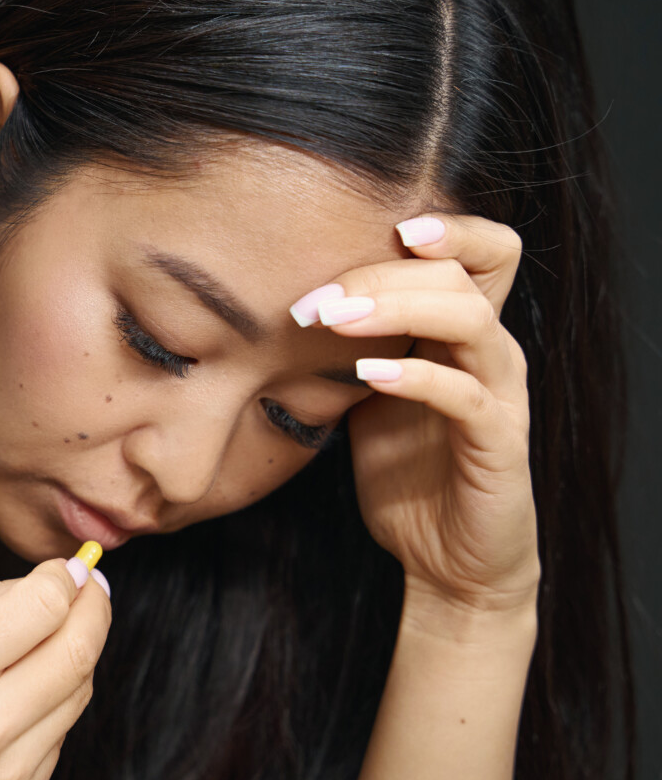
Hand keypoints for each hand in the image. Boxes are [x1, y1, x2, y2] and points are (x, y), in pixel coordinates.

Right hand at [0, 558, 111, 779]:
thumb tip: (53, 583)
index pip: (41, 608)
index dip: (66, 578)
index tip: (70, 567)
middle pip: (76, 651)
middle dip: (94, 609)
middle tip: (90, 587)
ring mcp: (2, 773)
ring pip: (79, 692)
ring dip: (76, 653)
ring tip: (52, 636)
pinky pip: (59, 732)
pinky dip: (53, 702)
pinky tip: (21, 694)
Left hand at [308, 214, 538, 617]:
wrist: (446, 559)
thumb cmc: (406, 472)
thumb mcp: (365, 397)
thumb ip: (348, 348)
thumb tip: (279, 304)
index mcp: (462, 335)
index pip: (480, 252)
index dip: (446, 226)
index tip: (378, 221)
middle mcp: (489, 355)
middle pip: (461, 275)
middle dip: (382, 272)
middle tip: (313, 298)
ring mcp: (499, 397)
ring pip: (470, 321)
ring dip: (398, 308)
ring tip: (336, 318)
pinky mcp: (498, 445)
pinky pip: (466, 397)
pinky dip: (417, 378)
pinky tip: (369, 375)